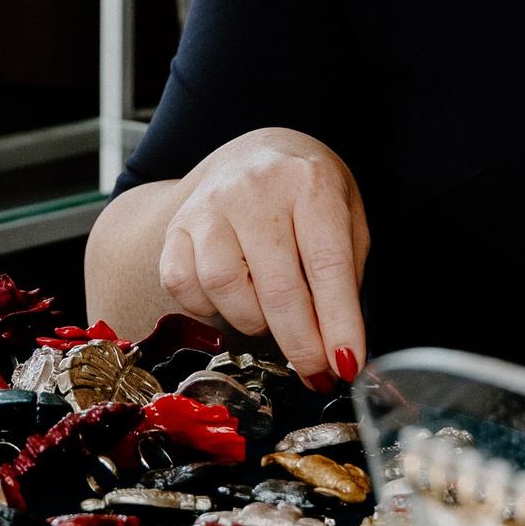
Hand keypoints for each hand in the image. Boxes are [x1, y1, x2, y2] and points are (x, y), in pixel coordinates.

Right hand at [156, 127, 368, 385]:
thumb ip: (344, 276)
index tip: (347, 365)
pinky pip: (183, 285)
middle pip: (277, 288)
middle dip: (301, 345)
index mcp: (309, 183)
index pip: (327, 265)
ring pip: (224, 288)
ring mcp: (210, 205)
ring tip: (272, 314)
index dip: (339, 323)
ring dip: (254, 321)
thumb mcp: (345, 217)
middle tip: (316, 371)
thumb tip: (338, 350)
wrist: (255, 154)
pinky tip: (232, 296)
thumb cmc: (307, 194)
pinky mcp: (177, 225)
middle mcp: (255, 189)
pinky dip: (208, 307)